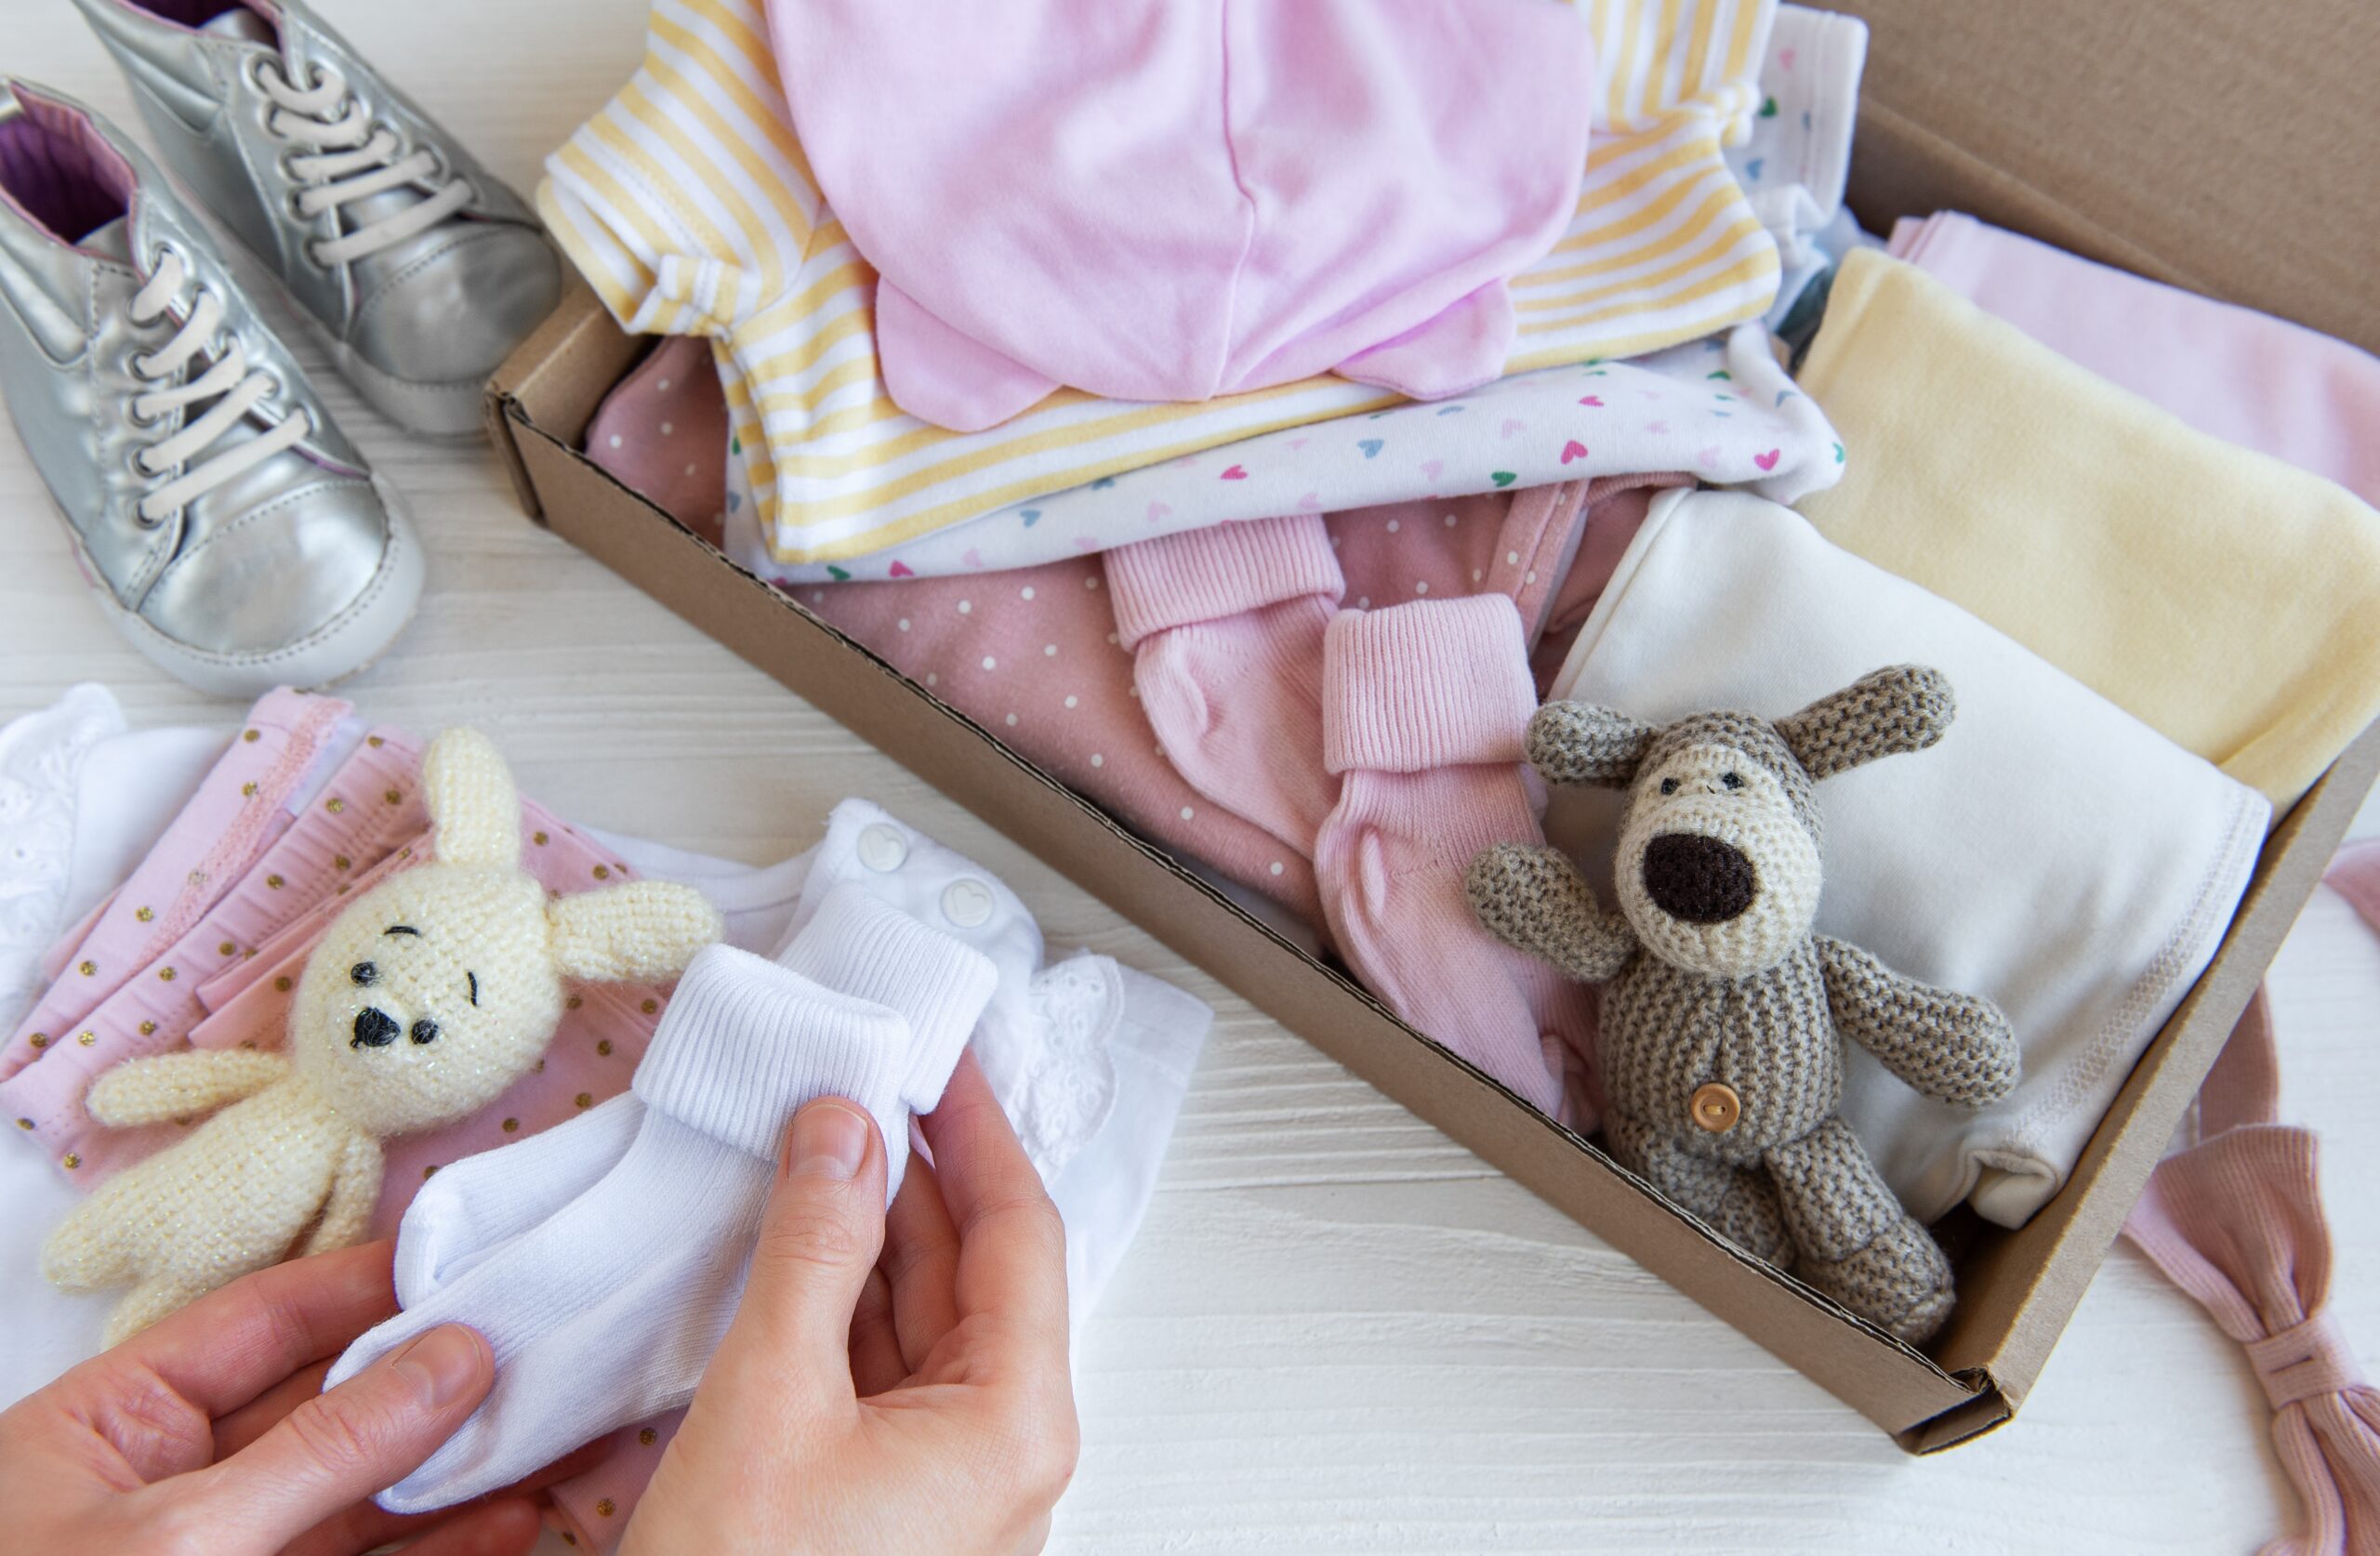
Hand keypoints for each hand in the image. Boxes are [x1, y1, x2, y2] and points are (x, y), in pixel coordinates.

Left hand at [0, 1240, 600, 1555]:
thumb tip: (451, 1355)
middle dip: (432, 1372)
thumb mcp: (188, 1540)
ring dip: (458, 1463)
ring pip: (358, 1490)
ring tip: (557, 1423)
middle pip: (322, 1400)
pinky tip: (513, 1518)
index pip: (258, 1321)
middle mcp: (167, 1483)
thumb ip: (325, 1448)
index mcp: (107, 1427)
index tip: (470, 1256)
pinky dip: (443, 1545)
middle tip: (540, 1335)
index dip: (364, 1283)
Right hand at [624, 1050, 1079, 1554]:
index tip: (942, 1057)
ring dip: (871, 1233)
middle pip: (975, 1270)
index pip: (1020, 1230)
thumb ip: (811, 1253)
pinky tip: (795, 1254)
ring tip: (819, 1145)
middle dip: (916, 1171)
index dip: (977, 1129)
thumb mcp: (772, 1402)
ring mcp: (946, 1485)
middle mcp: (1000, 1453)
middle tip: (865, 1082)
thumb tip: (843, 1135)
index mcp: (1013, 1423)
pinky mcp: (887, 1507)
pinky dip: (840, 1305)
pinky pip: (881, 1376)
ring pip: (921, 1321)